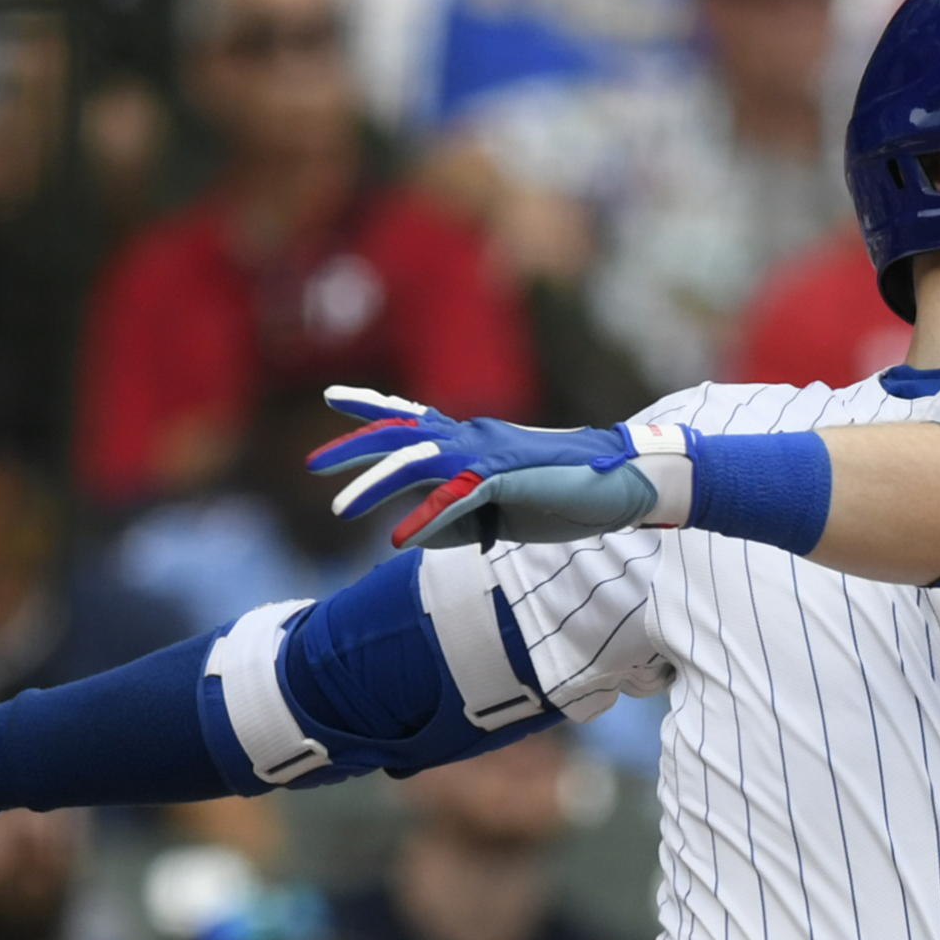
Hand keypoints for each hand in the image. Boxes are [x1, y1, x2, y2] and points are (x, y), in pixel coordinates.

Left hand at [308, 386, 692, 548]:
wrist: (625, 484)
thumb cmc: (570, 494)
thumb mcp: (502, 512)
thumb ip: (456, 519)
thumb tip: (412, 531)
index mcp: (475, 439)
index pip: (413, 419)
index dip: (371, 407)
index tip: (333, 399)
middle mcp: (475, 437)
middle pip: (400, 434)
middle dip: (353, 448)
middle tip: (313, 465)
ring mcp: (489, 454)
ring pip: (417, 463)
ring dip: (374, 487)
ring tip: (341, 511)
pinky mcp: (505, 478)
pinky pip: (453, 498)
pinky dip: (423, 519)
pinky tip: (397, 540)